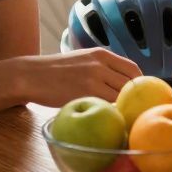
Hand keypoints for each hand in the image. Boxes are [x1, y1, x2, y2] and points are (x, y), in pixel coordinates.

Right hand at [20, 48, 142, 106]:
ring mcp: (93, 80)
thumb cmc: (58, 70)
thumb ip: (104, 67)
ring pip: (120, 96)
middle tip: (133, 108)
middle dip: (133, 98)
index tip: (139, 94)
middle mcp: (100, 64)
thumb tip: (126, 82)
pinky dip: (110, 111)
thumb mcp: (84, 59)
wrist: (31, 75)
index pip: (133, 69)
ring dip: (123, 106)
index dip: (140, 84)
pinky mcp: (84, 94)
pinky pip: (106, 105)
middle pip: (130, 84)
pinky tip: (107, 117)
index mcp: (102, 54)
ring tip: (121, 114)